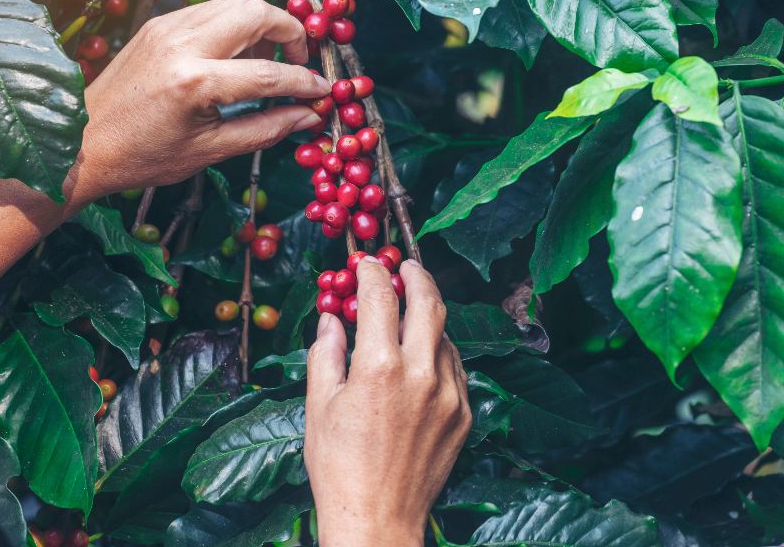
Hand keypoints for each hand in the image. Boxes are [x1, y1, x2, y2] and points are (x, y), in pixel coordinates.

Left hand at [69, 0, 329, 204]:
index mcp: (194, 82)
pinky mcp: (158, 24)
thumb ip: (266, 129)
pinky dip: (235, 24)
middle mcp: (181, 44)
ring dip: (263, 23)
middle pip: (256, 11)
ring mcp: (167, 27)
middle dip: (290, 31)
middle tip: (298, 61)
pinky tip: (237, 55)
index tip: (323, 92)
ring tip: (268, 57)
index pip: (268, 72)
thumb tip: (309, 116)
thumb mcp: (209, 150)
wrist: (80, 142)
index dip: (303, 82)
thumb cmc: (143, 156)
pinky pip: (211, 9)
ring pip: (235, 1)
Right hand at [305, 259, 470, 546]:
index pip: (381, 297)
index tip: (367, 264)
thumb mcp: (319, 405)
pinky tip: (425, 354)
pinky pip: (456, 368)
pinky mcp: (464, 414)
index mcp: (379, 367)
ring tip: (412, 310)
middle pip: (429, 303)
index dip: (373, 273)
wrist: (377, 519)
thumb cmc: (338, 467)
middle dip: (417, 276)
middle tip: (405, 266)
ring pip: (446, 335)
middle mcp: (421, 374)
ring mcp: (449, 394)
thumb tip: (332, 317)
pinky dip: (440, 351)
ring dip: (430, 315)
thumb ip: (326, 352)